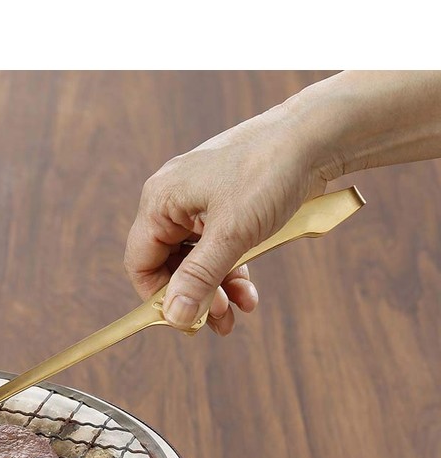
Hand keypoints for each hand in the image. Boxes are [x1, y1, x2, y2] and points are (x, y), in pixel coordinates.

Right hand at [124, 101, 328, 334]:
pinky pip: (216, 247)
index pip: (140, 263)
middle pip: (169, 265)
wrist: (316, 135)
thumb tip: (175, 317)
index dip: (158, 296)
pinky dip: (231, 271)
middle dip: (195, 297)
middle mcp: (173, 201)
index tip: (185, 321)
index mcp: (160, 201)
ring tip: (240, 311)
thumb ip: (199, 278)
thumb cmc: (268, 173)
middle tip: (221, 322)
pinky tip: (249, 291)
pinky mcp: (224, 205)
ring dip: (216, 290)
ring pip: (195, 260)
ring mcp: (199, 202)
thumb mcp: (232, 234)